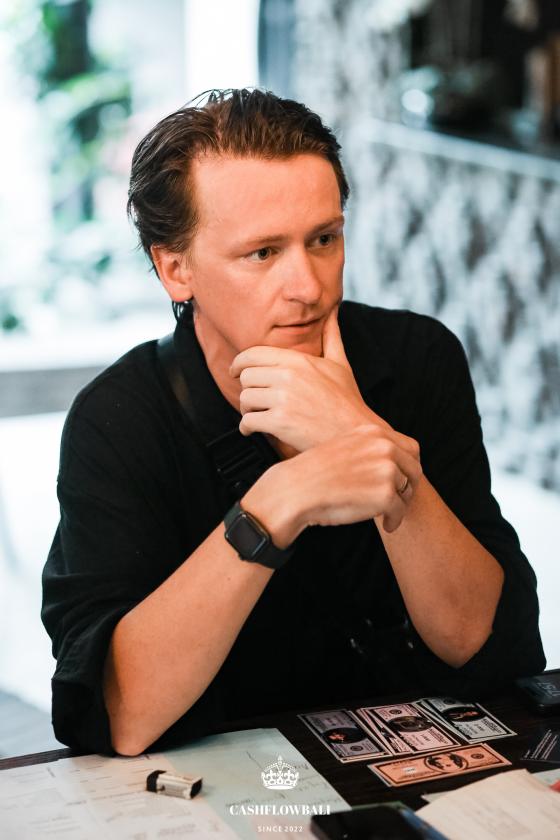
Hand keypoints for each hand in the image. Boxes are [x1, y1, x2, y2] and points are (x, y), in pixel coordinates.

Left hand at [230, 306, 386, 452]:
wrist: (355, 434)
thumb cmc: (348, 402)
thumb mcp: (341, 364)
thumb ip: (331, 336)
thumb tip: (332, 311)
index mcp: (299, 361)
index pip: (254, 354)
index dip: (239, 363)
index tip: (235, 371)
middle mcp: (288, 377)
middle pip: (246, 376)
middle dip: (247, 389)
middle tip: (253, 400)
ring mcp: (283, 399)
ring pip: (245, 398)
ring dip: (246, 409)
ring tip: (256, 415)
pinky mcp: (279, 422)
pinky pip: (248, 421)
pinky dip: (246, 428)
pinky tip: (252, 430)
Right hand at [285, 423, 421, 532]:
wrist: (295, 490)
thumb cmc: (312, 474)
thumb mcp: (342, 447)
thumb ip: (367, 450)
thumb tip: (389, 465)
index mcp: (373, 433)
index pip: (411, 448)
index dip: (409, 467)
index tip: (402, 481)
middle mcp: (384, 447)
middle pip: (415, 469)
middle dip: (409, 488)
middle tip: (399, 501)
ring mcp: (386, 470)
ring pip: (407, 492)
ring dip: (399, 505)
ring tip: (387, 514)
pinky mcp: (385, 494)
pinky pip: (401, 510)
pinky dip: (395, 521)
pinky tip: (387, 526)